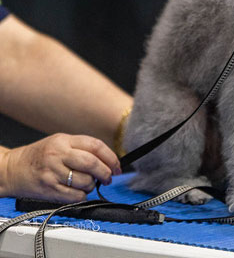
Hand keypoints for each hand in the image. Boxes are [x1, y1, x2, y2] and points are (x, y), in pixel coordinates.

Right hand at [0, 133, 121, 201]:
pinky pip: (75, 196)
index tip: (117, 166)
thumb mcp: (60, 143)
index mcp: (64, 141)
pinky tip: (78, 192)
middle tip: (108, 178)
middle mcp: (58, 155)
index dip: (111, 157)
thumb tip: (108, 161)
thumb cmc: (39, 156)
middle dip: (106, 173)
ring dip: (92, 186)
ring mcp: (53, 173)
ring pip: (85, 182)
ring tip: (87, 184)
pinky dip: (82, 196)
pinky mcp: (49, 189)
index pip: (95, 146)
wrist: (12, 169)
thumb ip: (82, 149)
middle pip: (92, 163)